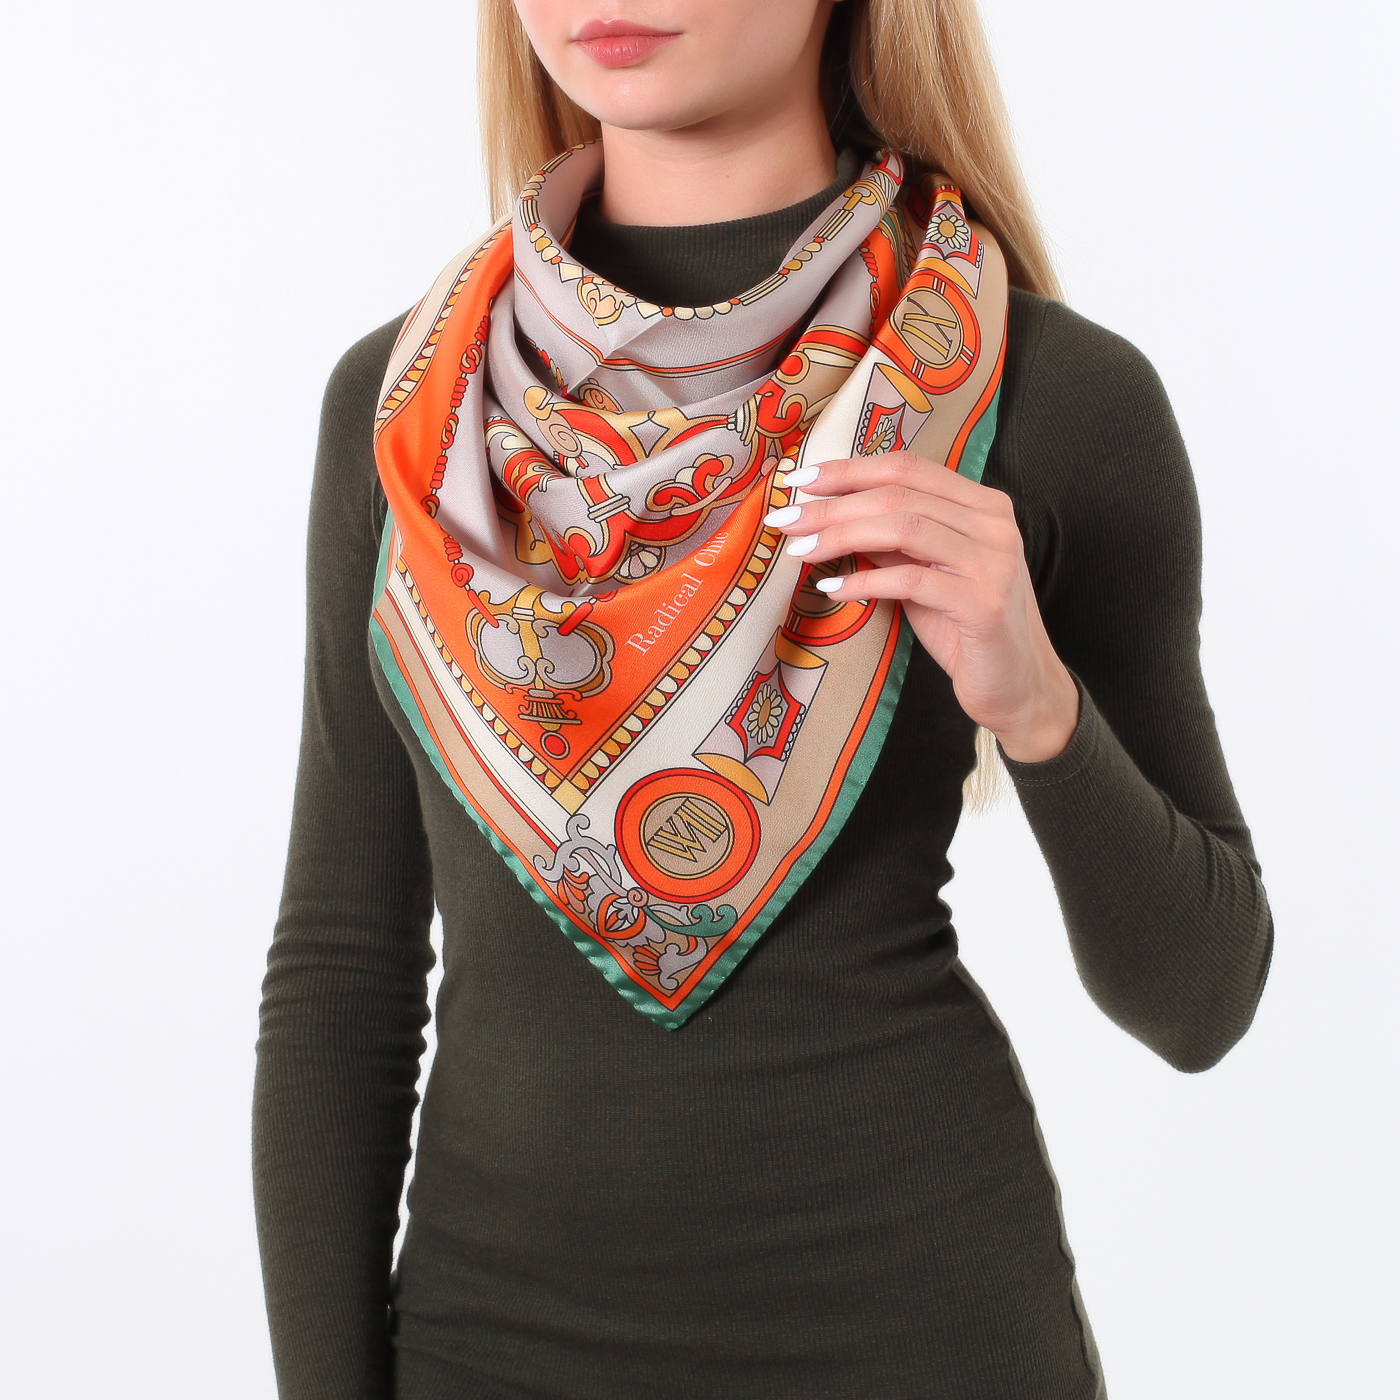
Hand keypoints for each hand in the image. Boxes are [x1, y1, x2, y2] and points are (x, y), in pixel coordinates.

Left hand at [765, 451, 1079, 762]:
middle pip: (900, 494)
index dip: (850, 469)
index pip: (908, 468)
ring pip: (904, 527)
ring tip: (800, 548)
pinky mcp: (983, 604)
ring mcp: (993, 562)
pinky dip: (865, 582)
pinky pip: (911, 580)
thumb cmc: (963, 628)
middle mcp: (993, 524)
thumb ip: (889, 540)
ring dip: (842, 535)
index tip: (799, 480)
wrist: (1015, 687)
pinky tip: (832, 589)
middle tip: (785, 518)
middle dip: (833, 504)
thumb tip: (829, 512)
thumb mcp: (923, 573)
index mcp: (982, 505)